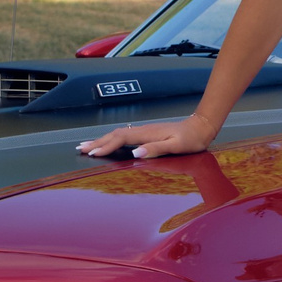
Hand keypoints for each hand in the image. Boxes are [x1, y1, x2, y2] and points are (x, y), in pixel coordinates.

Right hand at [77, 113, 216, 159]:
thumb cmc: (191, 139)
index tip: (92, 153)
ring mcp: (145, 131)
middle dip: (97, 142)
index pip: (121, 139)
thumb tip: (136, 153)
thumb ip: (156, 149)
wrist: (201, 127)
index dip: (106, 146)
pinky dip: (112, 140)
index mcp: (147, 134)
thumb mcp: (176, 146)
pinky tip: (108, 143)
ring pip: (118, 135)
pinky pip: (125, 136)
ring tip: (88, 146)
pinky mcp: (147, 134)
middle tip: (80, 149)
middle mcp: (143, 131)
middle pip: (115, 135)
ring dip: (102, 140)